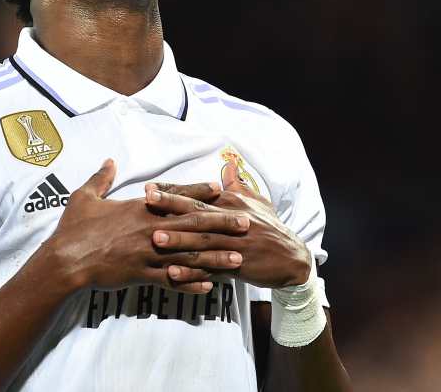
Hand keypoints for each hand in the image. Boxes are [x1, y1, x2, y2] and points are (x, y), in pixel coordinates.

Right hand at [45, 159, 248, 294]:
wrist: (65, 260)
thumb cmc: (74, 228)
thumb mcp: (84, 197)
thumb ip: (101, 178)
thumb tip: (109, 160)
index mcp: (139, 208)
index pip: (175, 197)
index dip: (198, 192)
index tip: (219, 189)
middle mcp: (150, 229)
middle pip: (192, 225)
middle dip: (221, 224)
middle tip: (245, 223)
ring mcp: (148, 254)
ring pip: (189, 255)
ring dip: (216, 257)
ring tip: (238, 259)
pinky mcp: (142, 275)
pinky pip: (172, 280)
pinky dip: (192, 283)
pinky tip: (210, 286)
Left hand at [144, 163, 311, 288]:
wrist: (293, 258)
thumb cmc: (270, 228)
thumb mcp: (257, 202)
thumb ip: (237, 185)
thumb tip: (228, 165)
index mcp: (232, 204)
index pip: (199, 194)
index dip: (175, 190)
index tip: (151, 188)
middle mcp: (232, 221)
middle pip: (198, 212)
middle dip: (172, 206)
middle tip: (147, 201)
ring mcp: (235, 244)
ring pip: (203, 241)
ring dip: (178, 241)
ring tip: (155, 239)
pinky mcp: (238, 266)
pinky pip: (211, 268)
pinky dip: (192, 272)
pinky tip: (173, 274)